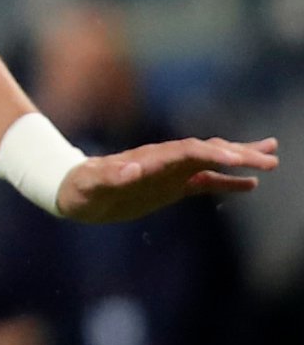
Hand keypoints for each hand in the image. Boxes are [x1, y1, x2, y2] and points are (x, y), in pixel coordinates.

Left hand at [56, 134, 276, 222]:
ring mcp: (171, 172)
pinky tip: (251, 184)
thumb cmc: (80, 187)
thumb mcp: (92, 184)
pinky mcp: (171, 186)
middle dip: (239, 154)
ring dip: (240, 159)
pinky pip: (205, 182)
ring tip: (272, 156)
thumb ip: (111, 176)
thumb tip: (132, 169)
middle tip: (271, 158)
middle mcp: (165, 160)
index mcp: (151, 158)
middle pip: (208, 151)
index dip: (215, 154)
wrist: (72, 192)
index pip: (190, 152)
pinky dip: (228, 182)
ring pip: (212, 161)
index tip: (241, 158)